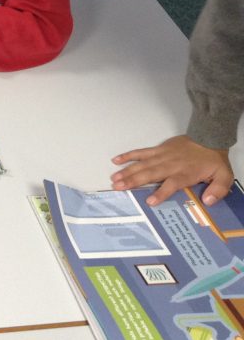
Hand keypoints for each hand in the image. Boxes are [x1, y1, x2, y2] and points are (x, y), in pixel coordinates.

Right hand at [111, 135, 233, 205]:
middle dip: (133, 180)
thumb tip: (208, 201)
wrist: (208, 138)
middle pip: (150, 173)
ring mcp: (161, 156)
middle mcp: (170, 165)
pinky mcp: (158, 149)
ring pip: (142, 164)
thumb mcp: (224, 177)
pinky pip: (141, 152)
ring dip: (127, 171)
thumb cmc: (213, 160)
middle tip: (118, 187)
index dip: (160, 193)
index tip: (150, 201)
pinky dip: (128, 156)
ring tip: (114, 179)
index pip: (171, 184)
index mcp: (185, 173)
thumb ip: (218, 190)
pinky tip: (117, 160)